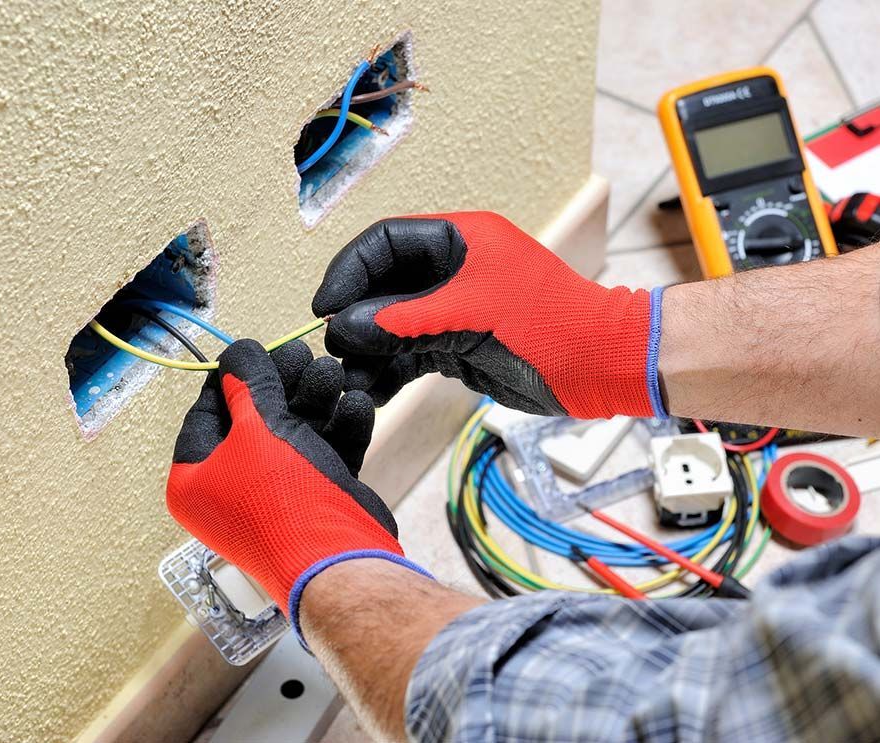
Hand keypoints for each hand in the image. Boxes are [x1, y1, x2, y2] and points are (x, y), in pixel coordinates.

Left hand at [166, 339, 428, 635]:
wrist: (338, 561)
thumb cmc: (282, 501)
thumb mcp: (257, 430)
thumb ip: (248, 384)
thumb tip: (239, 352)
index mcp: (195, 479)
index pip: (207, 412)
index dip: (232, 376)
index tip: (255, 348)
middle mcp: (231, 490)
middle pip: (256, 420)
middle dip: (284, 384)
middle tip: (303, 353)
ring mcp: (276, 496)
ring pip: (294, 434)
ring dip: (316, 401)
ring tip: (334, 373)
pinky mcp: (316, 499)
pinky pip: (323, 454)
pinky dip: (339, 429)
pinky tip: (355, 404)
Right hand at [313, 211, 664, 418]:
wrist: (600, 366)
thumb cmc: (550, 325)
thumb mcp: (472, 315)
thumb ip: (405, 320)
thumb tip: (343, 328)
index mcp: (459, 241)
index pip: (385, 242)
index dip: (349, 270)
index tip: (325, 307)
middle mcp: (451, 271)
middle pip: (383, 286)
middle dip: (356, 319)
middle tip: (336, 352)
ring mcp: (453, 310)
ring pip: (393, 325)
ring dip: (369, 352)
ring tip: (350, 381)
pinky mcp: (456, 345)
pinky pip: (411, 354)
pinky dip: (391, 372)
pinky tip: (373, 392)